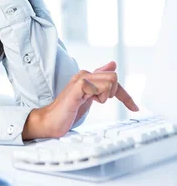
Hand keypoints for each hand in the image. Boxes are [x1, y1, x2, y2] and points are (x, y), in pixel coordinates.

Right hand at [22, 61, 139, 140]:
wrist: (50, 121)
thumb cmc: (68, 110)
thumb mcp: (89, 97)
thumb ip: (100, 82)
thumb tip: (112, 64)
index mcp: (88, 77)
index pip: (114, 80)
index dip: (126, 95)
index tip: (135, 108)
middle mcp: (85, 74)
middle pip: (114, 78)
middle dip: (112, 94)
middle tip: (97, 101)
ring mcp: (80, 79)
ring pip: (110, 81)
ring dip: (104, 96)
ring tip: (90, 101)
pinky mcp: (77, 86)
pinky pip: (98, 86)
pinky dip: (96, 96)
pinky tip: (86, 100)